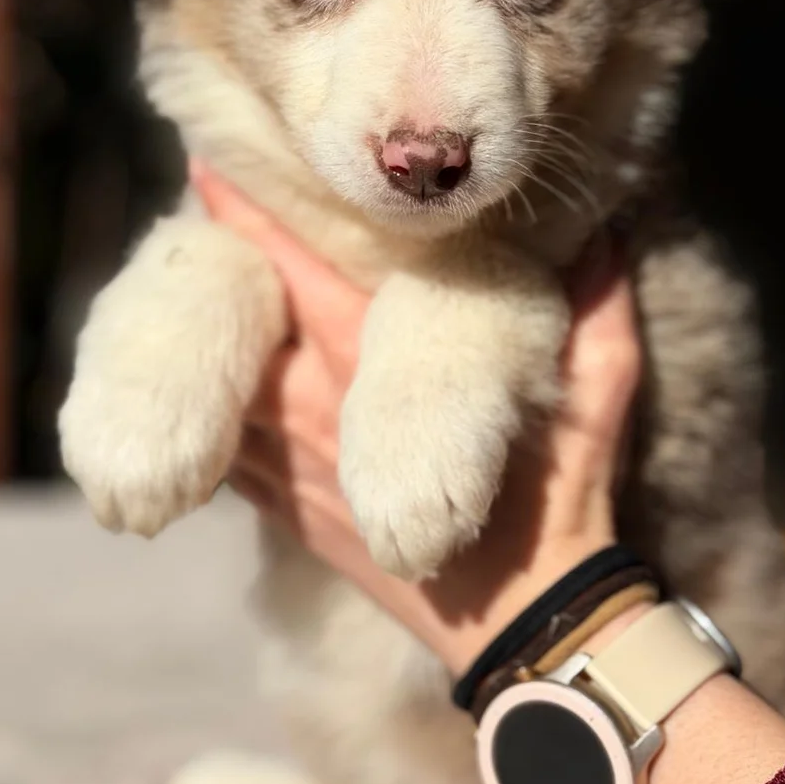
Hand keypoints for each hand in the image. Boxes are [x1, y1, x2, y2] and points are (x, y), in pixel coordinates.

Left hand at [190, 160, 640, 675]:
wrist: (524, 625)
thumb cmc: (561, 501)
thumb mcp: (602, 391)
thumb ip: (599, 301)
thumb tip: (609, 224)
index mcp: (370, 360)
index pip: (288, 264)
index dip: (244, 209)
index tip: (211, 158)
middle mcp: (309, 404)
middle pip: (231, 311)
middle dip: (208, 254)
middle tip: (187, 194)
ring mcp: (287, 464)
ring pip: (212, 381)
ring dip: (190, 329)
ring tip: (176, 275)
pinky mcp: (285, 510)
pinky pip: (223, 449)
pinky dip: (205, 408)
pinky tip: (187, 376)